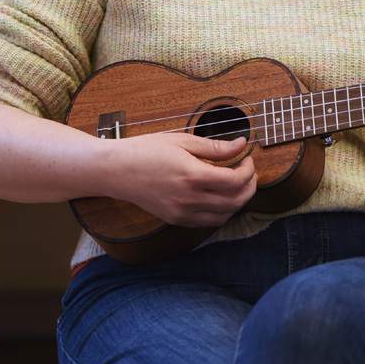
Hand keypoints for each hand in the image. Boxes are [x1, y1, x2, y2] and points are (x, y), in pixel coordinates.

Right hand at [105, 132, 256, 226]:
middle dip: (249, 188)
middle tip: (249, 173)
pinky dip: (219, 212)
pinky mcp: (175, 219)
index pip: (235, 181)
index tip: (248, 159)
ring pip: (223, 217)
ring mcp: (181, 213)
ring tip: (236, 185)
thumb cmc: (145, 151)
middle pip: (234, 202)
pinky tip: (218, 196)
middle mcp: (188, 199)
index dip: (248, 171)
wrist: (115, 170)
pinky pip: (206, 222)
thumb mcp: (182, 141)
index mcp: (192, 176)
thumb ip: (214, 147)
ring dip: (237, 202)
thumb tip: (241, 145)